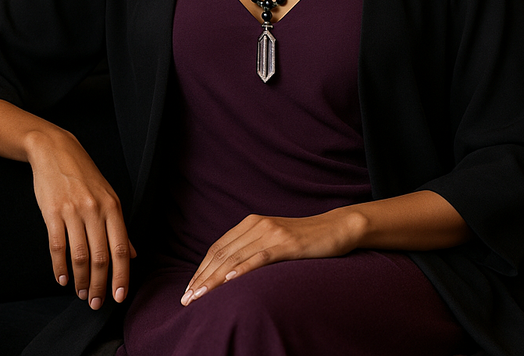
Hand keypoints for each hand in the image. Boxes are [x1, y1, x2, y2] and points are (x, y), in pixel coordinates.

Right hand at [26, 130, 135, 310]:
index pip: (121, 249)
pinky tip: (62, 279)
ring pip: (79, 256)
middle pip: (101, 257)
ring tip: (82, 294)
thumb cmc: (85, 176)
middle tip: (97, 303)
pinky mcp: (52, 213)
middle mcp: (95, 210)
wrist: (55, 151)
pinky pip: (57, 246)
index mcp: (113, 207)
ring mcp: (73, 211)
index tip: (119, 296)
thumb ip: (120, 227)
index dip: (121, 276)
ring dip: (81, 280)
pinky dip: (59, 267)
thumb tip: (133, 255)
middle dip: (100, 285)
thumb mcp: (108, 197)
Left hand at [180, 209, 363, 305]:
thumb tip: (227, 272)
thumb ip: (252, 249)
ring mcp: (272, 233)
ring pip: (235, 258)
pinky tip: (228, 281)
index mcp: (250, 223)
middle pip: (221, 254)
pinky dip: (241, 269)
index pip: (218, 248)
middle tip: (187, 299)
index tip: (189, 290)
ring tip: (200, 296)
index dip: (200, 270)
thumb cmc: (305, 239)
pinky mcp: (287, 243)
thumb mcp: (273, 240)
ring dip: (214, 279)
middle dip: (201, 278)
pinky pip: (259, 257)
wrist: (336, 228)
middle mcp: (257, 225)